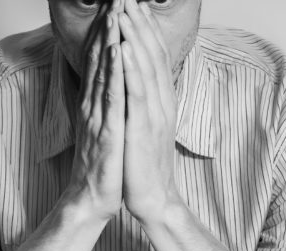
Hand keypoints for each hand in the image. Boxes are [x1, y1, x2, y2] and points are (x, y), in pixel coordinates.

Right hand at [65, 2, 123, 220]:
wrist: (92, 198)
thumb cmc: (101, 163)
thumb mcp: (104, 125)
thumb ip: (104, 101)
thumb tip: (110, 79)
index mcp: (95, 100)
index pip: (102, 57)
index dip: (108, 28)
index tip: (116, 3)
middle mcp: (93, 102)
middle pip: (100, 55)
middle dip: (108, 23)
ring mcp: (97, 115)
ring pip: (103, 70)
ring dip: (110, 37)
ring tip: (116, 9)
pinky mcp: (106, 131)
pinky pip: (110, 98)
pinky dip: (113, 72)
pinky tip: (118, 51)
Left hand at [118, 0, 180, 222]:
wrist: (152, 197)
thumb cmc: (144, 162)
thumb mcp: (146, 125)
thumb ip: (144, 101)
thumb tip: (137, 80)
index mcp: (160, 99)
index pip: (154, 56)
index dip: (145, 29)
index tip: (135, 5)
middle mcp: (161, 101)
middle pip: (152, 53)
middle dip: (140, 22)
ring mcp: (153, 113)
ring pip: (145, 66)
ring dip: (135, 35)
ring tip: (126, 9)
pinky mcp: (142, 127)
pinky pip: (136, 92)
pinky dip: (130, 67)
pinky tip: (124, 46)